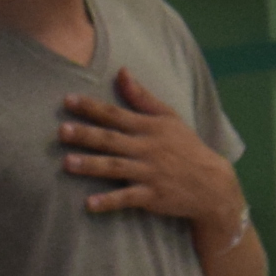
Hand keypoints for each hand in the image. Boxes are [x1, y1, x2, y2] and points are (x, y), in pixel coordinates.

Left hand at [62, 70, 248, 245]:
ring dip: (92, 165)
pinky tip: (90, 204)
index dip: (92, 107)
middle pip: (112, 140)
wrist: (213, 183)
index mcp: (150, 128)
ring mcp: (150, 172)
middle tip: (62, 131)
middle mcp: (148, 149)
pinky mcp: (152, 195)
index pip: (116, 114)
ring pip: (116, 167)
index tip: (68, 100)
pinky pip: (128, 198)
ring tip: (67, 163)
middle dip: (87, 135)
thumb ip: (142, 97)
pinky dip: (110, 201)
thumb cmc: (186, 148)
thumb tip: (122, 71)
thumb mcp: (169, 118)